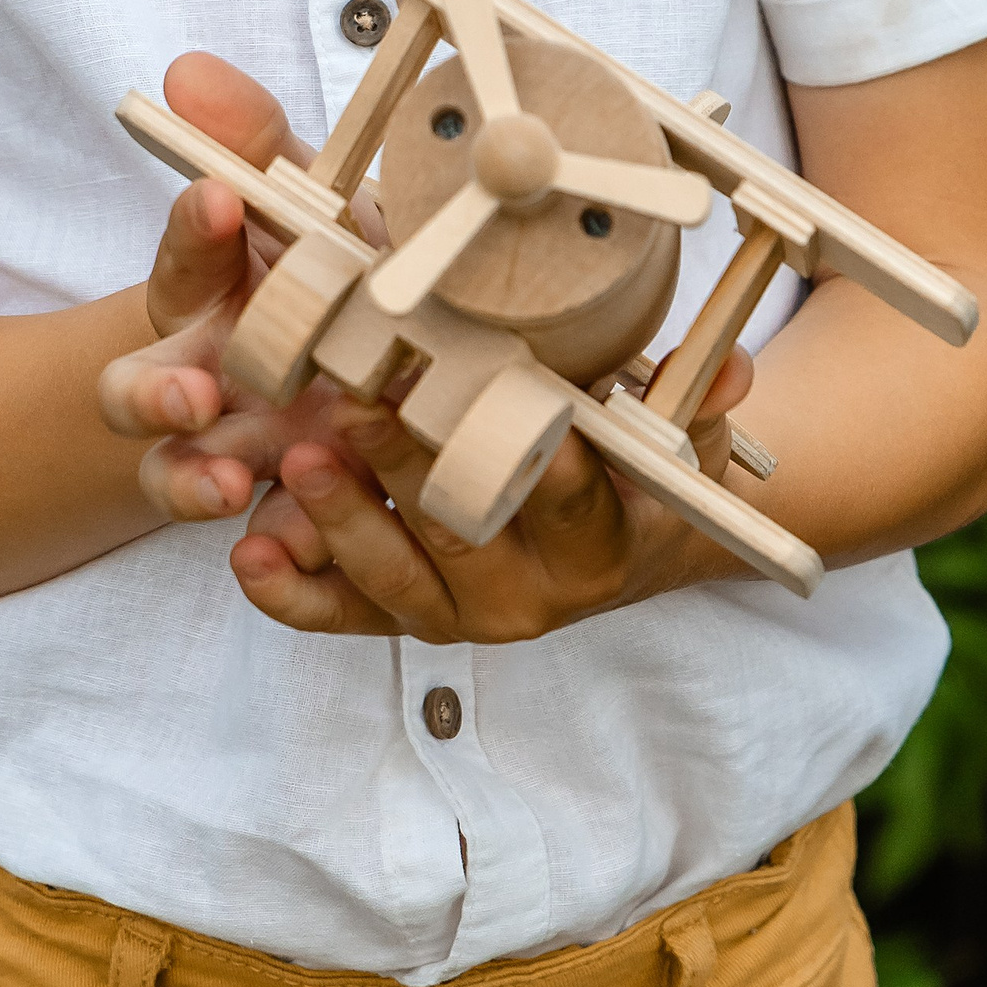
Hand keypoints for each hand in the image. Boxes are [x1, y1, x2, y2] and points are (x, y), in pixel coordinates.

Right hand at [96, 52, 363, 521]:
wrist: (401, 375)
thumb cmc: (338, 271)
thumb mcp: (316, 205)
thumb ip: (260, 143)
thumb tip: (186, 70)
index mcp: (211, 294)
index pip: (182, 258)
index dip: (192, 231)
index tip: (221, 197)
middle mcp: (208, 378)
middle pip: (133, 396)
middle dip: (150, 396)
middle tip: (192, 391)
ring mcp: (244, 452)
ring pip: (178, 478)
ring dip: (191, 481)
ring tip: (230, 480)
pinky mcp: (294, 516)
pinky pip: (270, 544)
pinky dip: (278, 547)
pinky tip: (304, 541)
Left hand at [227, 344, 756, 639]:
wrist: (616, 540)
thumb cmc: (633, 462)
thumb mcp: (673, 429)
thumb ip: (698, 399)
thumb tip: (736, 369)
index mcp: (598, 542)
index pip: (570, 503)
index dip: (542, 467)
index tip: (514, 422)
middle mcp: (529, 594)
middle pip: (465, 535)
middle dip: (408, 474)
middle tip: (356, 406)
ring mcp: (459, 614)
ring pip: (395, 582)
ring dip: (340, 524)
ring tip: (296, 461)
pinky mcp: (401, 617)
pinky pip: (341, 617)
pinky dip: (292, 591)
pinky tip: (250, 549)